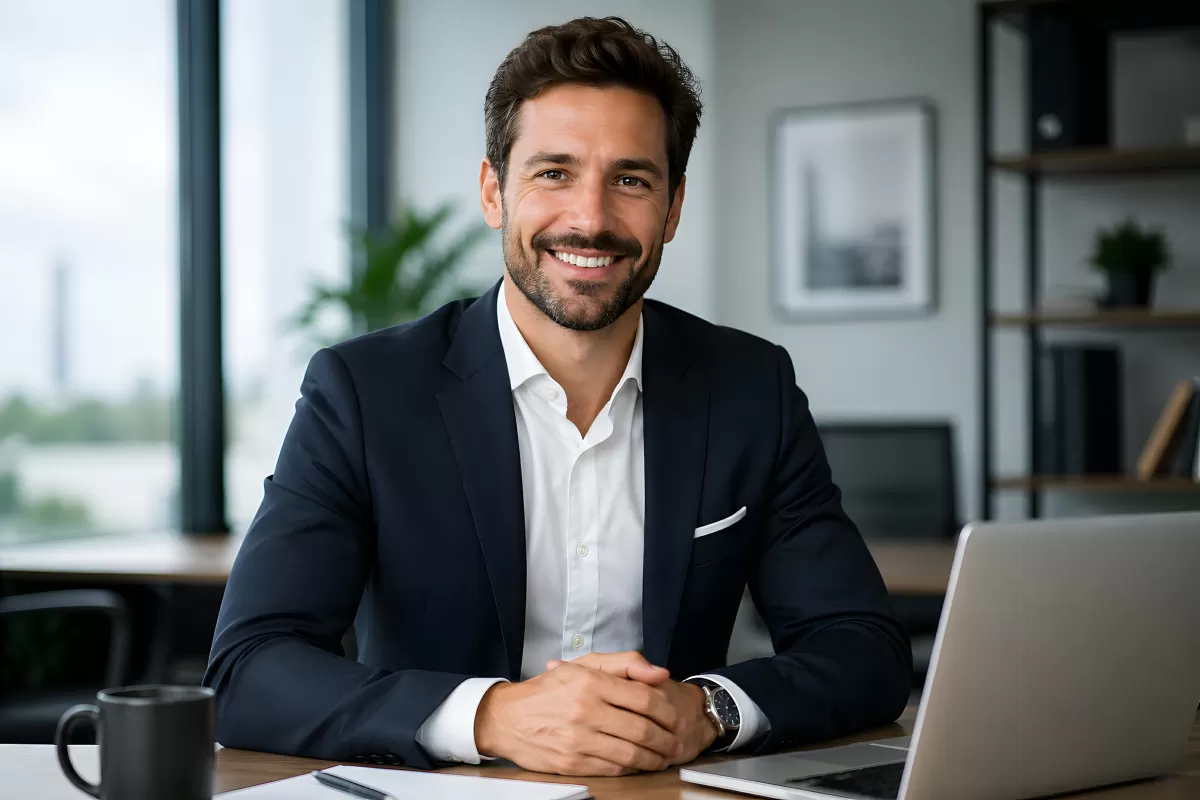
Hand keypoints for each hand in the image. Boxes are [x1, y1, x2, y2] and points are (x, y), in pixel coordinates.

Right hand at [546, 652, 718, 764]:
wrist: (506, 718)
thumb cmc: (548, 691)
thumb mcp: (584, 665)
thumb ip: (625, 663)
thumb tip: (660, 672)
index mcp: (591, 682)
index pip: (644, 698)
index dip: (668, 711)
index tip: (676, 718)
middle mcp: (585, 710)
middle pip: (643, 729)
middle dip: (667, 739)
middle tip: (675, 741)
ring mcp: (578, 740)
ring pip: (631, 754)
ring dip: (654, 758)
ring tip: (662, 756)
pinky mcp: (572, 763)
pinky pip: (613, 769)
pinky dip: (631, 768)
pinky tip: (638, 763)